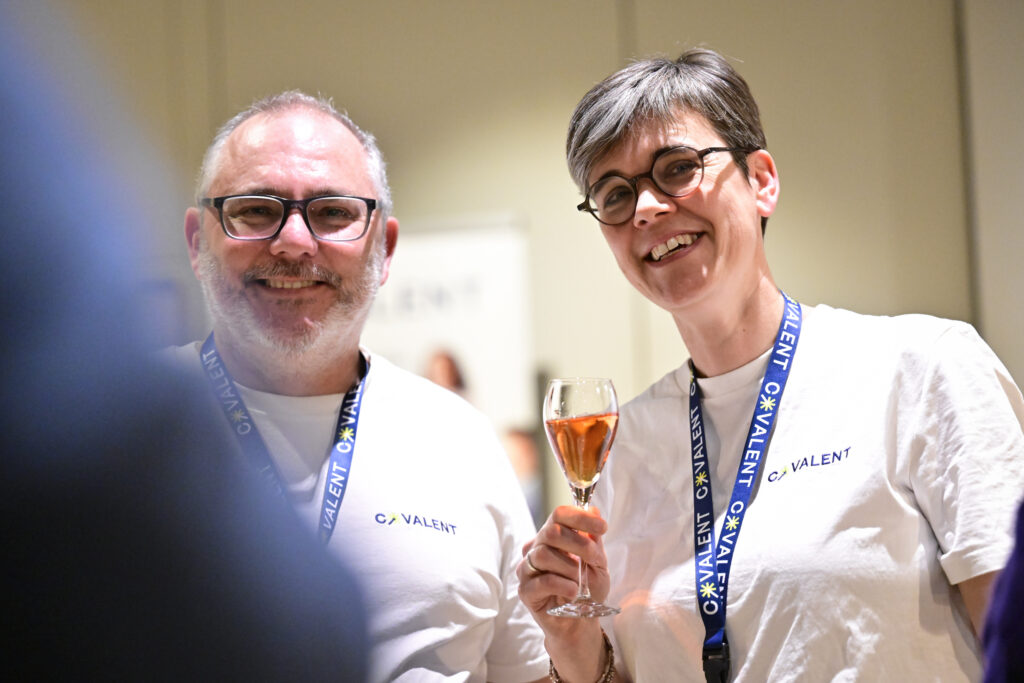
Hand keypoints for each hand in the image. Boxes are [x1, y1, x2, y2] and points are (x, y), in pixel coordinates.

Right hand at [517, 505, 610, 680]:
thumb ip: (594, 539)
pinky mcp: (525, 591)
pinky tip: (574, 592)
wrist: (579, 623)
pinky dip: (562, 585)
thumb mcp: (598, 563)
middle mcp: (536, 549)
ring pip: (543, 555)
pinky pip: (541, 581)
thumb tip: (593, 509)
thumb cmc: (587, 590)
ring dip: (570, 567)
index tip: (602, 527)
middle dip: (578, 543)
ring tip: (581, 581)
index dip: (580, 517)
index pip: (559, 514)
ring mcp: (528, 569)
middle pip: (550, 531)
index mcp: (553, 537)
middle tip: (594, 558)